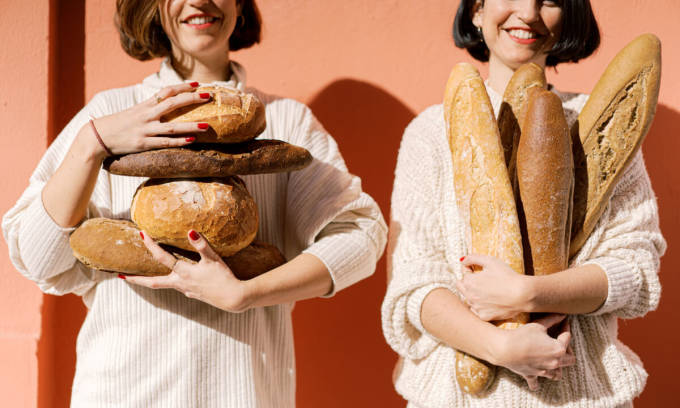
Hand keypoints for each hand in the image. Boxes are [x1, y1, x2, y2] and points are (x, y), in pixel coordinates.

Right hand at [85, 82, 211, 158]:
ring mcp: (145, 130)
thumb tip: (167, 104)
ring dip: (190, 126)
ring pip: (172, 127)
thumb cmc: (117, 124)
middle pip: (172, 104)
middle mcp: (146, 115)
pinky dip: (178, 142)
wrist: (96, 137)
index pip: (166, 91)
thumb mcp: (133, 112)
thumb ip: (150, 108)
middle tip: (209, 96)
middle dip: (191, 99)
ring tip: (206, 125)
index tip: (198, 83)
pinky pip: (164, 143)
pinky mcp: (143, 144)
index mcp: (144, 105)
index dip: (183, 87)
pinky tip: (192, 140)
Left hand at [124, 230, 251, 312]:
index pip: (162, 258)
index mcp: (183, 273)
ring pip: (163, 285)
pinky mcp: (193, 293)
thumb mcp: (214, 259)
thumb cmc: (224, 278)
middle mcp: (180, 283)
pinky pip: (177, 286)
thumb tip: (190, 231)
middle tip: (121, 276)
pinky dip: (170, 281)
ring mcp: (186, 290)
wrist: (234, 298)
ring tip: (142, 276)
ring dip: (150, 280)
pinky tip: (176, 278)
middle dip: (135, 279)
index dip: (151, 245)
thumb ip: (201, 245)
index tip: (142, 234)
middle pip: (152, 282)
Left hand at [456, 254, 529, 320]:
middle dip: (469, 283)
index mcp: (469, 282)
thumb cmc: (507, 276)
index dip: (472, 270)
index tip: (483, 271)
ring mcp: (476, 308)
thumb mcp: (490, 261)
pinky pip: (477, 311)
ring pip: (469, 300)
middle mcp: (469, 296)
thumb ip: (473, 258)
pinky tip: (491, 302)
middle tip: (483, 282)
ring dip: (474, 295)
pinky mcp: (484, 317)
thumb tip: (462, 260)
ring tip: (489, 292)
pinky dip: (482, 307)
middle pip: (461, 287)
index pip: (464, 273)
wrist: (523, 294)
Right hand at [492, 314, 574, 390]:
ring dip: (557, 369)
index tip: (563, 321)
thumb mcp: (538, 325)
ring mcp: (544, 371)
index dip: (565, 327)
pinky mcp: (532, 375)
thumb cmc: (522, 335)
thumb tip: (562, 314)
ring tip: (553, 362)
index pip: (567, 337)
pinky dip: (536, 384)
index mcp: (558, 349)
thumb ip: (552, 319)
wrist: (505, 349)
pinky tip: (536, 385)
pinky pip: (535, 383)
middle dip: (568, 351)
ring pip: (557, 374)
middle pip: (570, 360)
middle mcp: (554, 362)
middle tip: (560, 342)